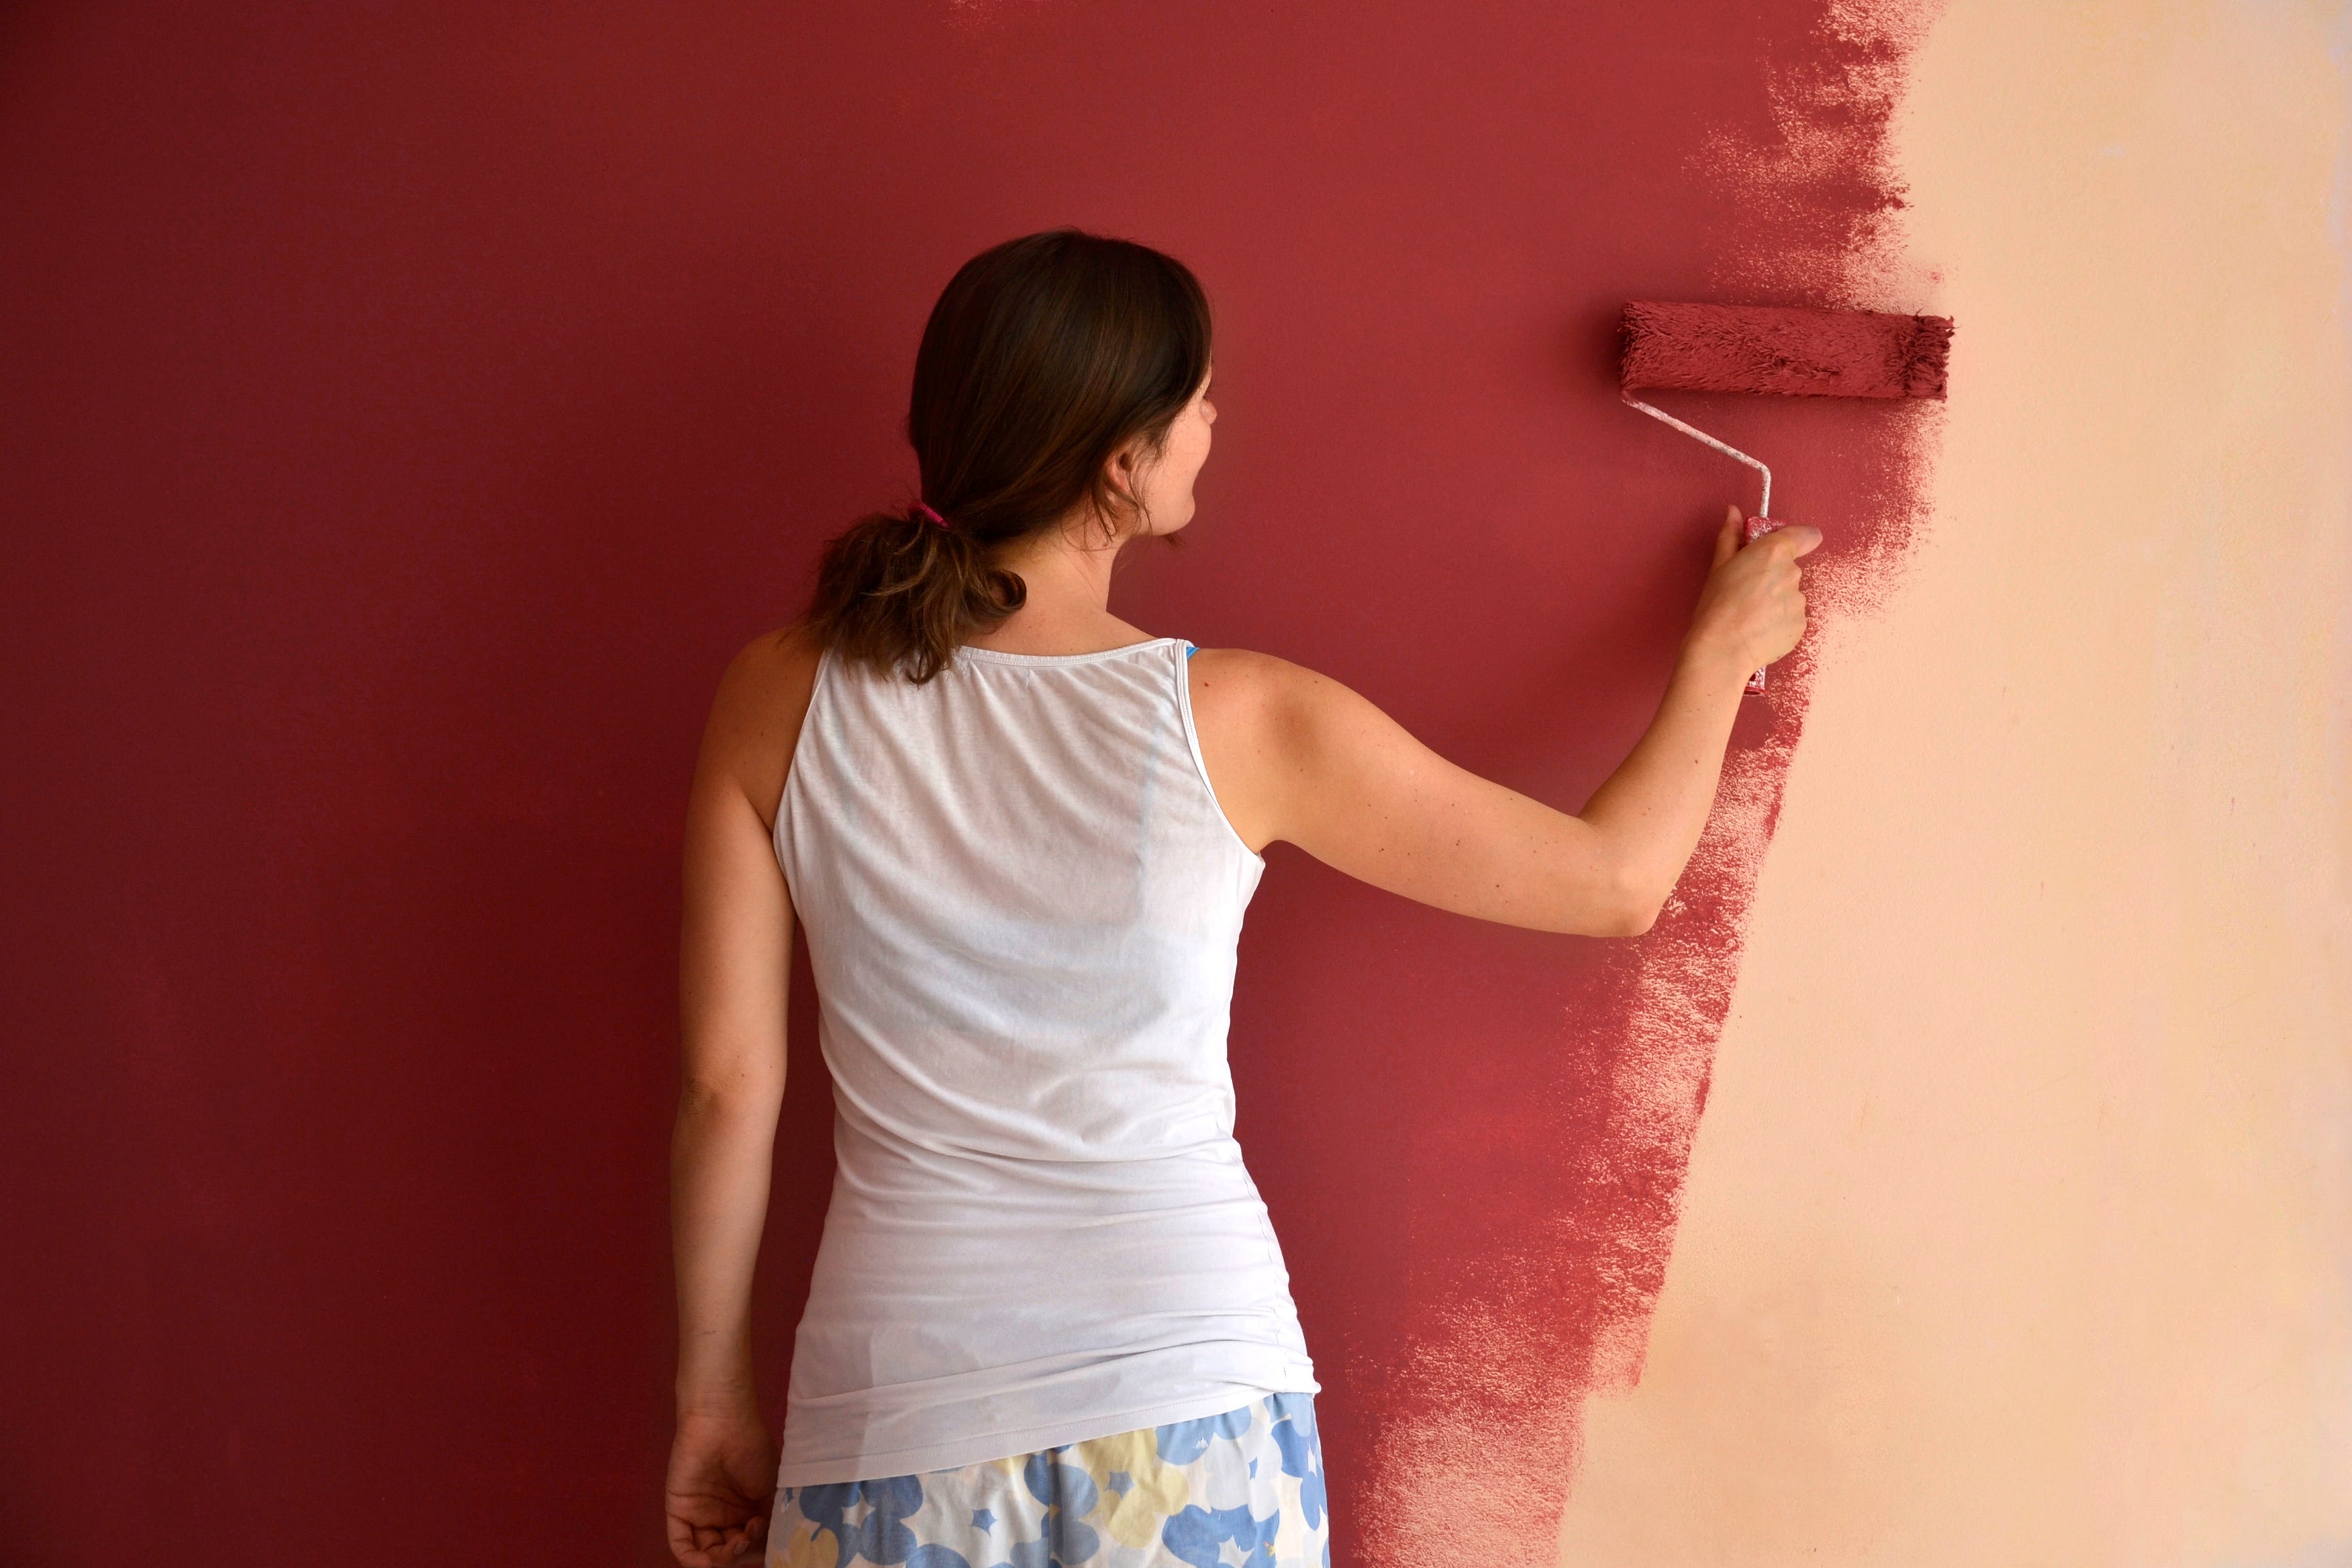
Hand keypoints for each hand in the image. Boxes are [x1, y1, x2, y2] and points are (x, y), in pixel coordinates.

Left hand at [666, 1406, 779, 1566]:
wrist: (725, 1424)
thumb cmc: (753, 1451)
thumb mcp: (772, 1490)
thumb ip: (771, 1521)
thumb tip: (773, 1549)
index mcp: (745, 1512)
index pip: (749, 1546)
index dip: (759, 1550)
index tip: (769, 1537)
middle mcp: (723, 1518)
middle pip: (729, 1553)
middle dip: (742, 1553)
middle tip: (752, 1535)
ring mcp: (700, 1516)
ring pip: (707, 1555)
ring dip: (723, 1559)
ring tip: (739, 1541)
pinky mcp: (679, 1512)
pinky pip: (681, 1546)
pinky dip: (694, 1561)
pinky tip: (710, 1560)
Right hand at [1684, 503, 1821, 674]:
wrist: (1722, 651)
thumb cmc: (1716, 608)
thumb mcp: (1718, 567)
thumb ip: (1731, 536)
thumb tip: (1733, 512)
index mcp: (1773, 552)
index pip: (1806, 535)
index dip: (1797, 540)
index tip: (1784, 548)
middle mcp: (1792, 573)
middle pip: (1791, 568)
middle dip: (1774, 576)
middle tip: (1748, 591)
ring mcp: (1799, 601)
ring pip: (1791, 594)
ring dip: (1776, 601)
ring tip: (1751, 615)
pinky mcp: (1801, 625)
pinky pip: (1792, 618)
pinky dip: (1779, 622)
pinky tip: (1758, 629)